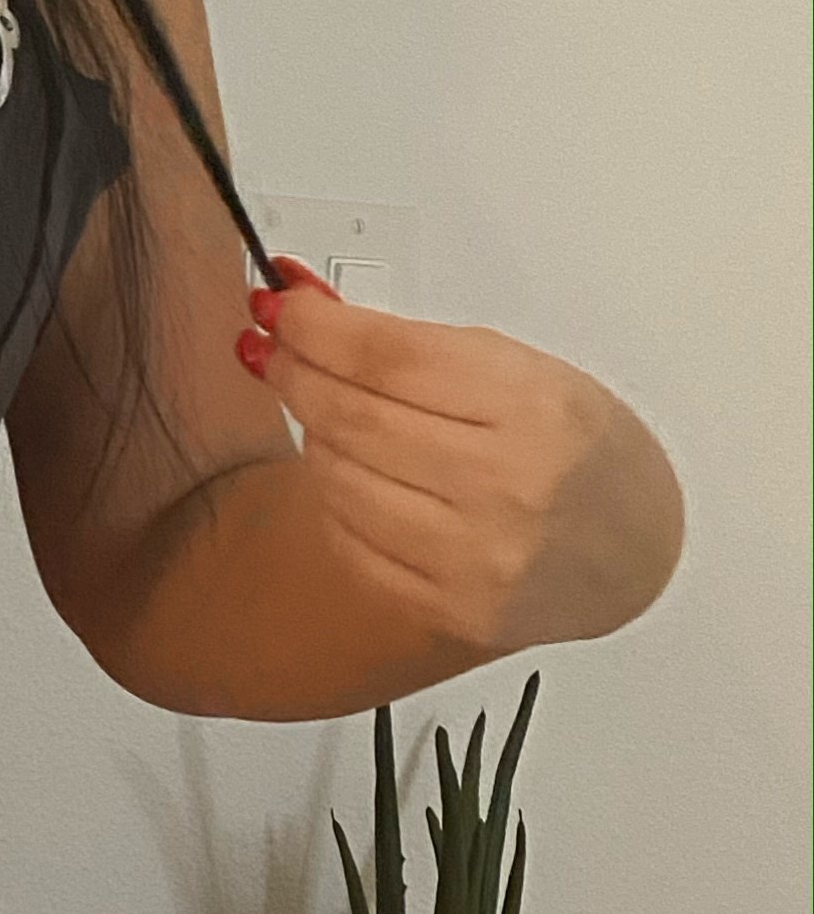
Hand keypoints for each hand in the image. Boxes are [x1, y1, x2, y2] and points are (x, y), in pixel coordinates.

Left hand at [243, 262, 684, 654]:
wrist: (636, 550)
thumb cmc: (577, 449)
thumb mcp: (518, 371)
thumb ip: (410, 344)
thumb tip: (305, 306)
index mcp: (535, 409)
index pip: (387, 357)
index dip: (315, 328)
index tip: (283, 309)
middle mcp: (508, 486)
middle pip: (351, 416)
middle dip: (295, 373)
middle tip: (277, 352)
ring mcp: (476, 556)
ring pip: (336, 477)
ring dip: (315, 436)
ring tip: (335, 415)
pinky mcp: (449, 607)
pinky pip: (347, 538)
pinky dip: (336, 497)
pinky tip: (358, 475)